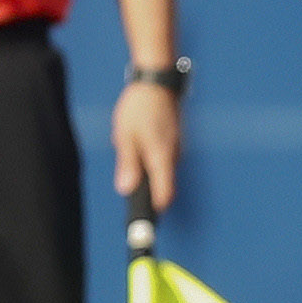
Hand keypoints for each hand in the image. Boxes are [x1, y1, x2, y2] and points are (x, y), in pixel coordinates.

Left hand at [114, 78, 181, 209]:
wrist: (157, 79)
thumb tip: (126, 189)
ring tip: (129, 141)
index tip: (144, 222)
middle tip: (125, 176)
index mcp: (161, 157)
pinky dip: (148, 154)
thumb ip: (128, 164)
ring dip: (144, 166)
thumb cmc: (139, 107)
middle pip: (162, 185)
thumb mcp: (125, 136)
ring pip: (159, 169)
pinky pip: (160, 156)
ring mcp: (176, 147)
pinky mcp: (173, 140)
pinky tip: (137, 134)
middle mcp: (173, 156)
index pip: (163, 195)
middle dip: (144, 186)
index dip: (154, 211)